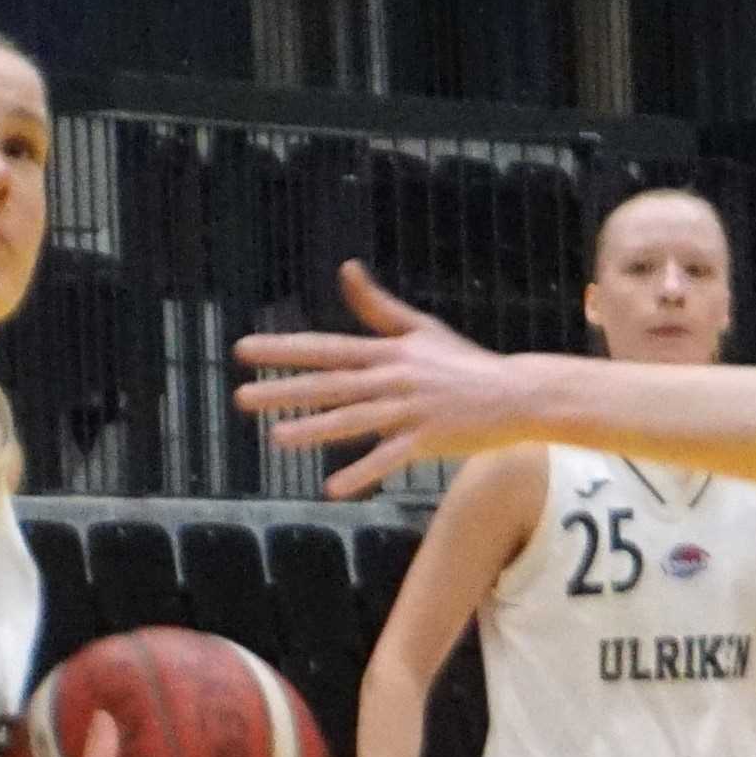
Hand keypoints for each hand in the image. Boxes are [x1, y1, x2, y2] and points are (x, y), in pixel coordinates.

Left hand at [229, 264, 541, 499]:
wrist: (515, 393)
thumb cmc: (464, 363)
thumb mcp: (420, 329)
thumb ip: (378, 306)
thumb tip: (347, 269)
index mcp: (387, 352)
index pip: (325, 349)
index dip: (283, 350)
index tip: (244, 350)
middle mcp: (393, 378)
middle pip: (330, 384)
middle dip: (283, 389)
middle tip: (240, 397)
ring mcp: (409, 409)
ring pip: (353, 420)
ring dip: (314, 430)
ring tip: (275, 439)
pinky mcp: (428, 439)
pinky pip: (389, 458)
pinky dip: (362, 472)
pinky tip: (332, 487)